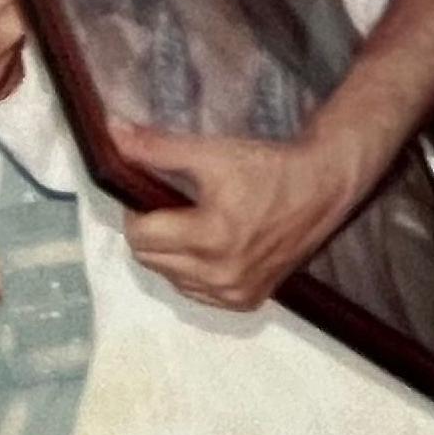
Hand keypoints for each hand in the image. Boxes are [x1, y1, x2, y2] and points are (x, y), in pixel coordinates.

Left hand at [114, 119, 381, 311]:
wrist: (322, 189)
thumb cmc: (269, 169)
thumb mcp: (211, 153)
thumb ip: (156, 148)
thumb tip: (111, 133)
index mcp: (211, 238)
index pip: (141, 236)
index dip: (136, 212)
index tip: (148, 194)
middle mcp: (222, 274)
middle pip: (151, 260)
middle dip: (150, 232)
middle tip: (167, 207)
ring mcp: (235, 292)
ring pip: (171, 278)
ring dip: (170, 254)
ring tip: (191, 225)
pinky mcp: (248, 301)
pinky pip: (198, 293)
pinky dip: (193, 273)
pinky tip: (209, 248)